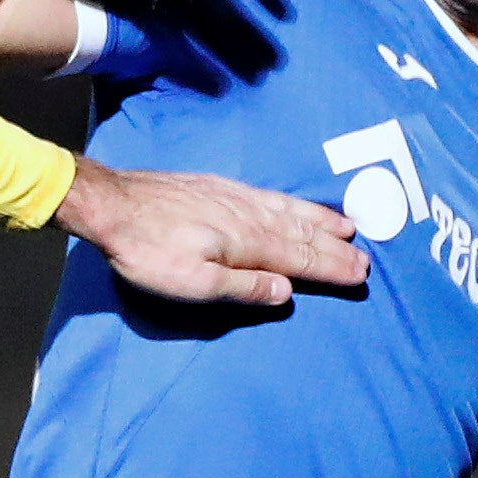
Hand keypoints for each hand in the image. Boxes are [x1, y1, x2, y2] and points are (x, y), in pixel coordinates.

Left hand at [53, 158, 367, 305]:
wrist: (111, 203)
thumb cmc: (147, 251)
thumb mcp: (192, 283)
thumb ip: (243, 287)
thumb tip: (288, 290)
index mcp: (247, 242)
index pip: (300, 258)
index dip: (332, 267)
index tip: (362, 274)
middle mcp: (248, 215)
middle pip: (301, 233)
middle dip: (335, 246)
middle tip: (366, 256)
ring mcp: (232, 196)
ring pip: (287, 210)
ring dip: (319, 220)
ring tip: (345, 226)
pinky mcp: (216, 187)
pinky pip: (267, 195)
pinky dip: (290, 202)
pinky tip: (292, 204)